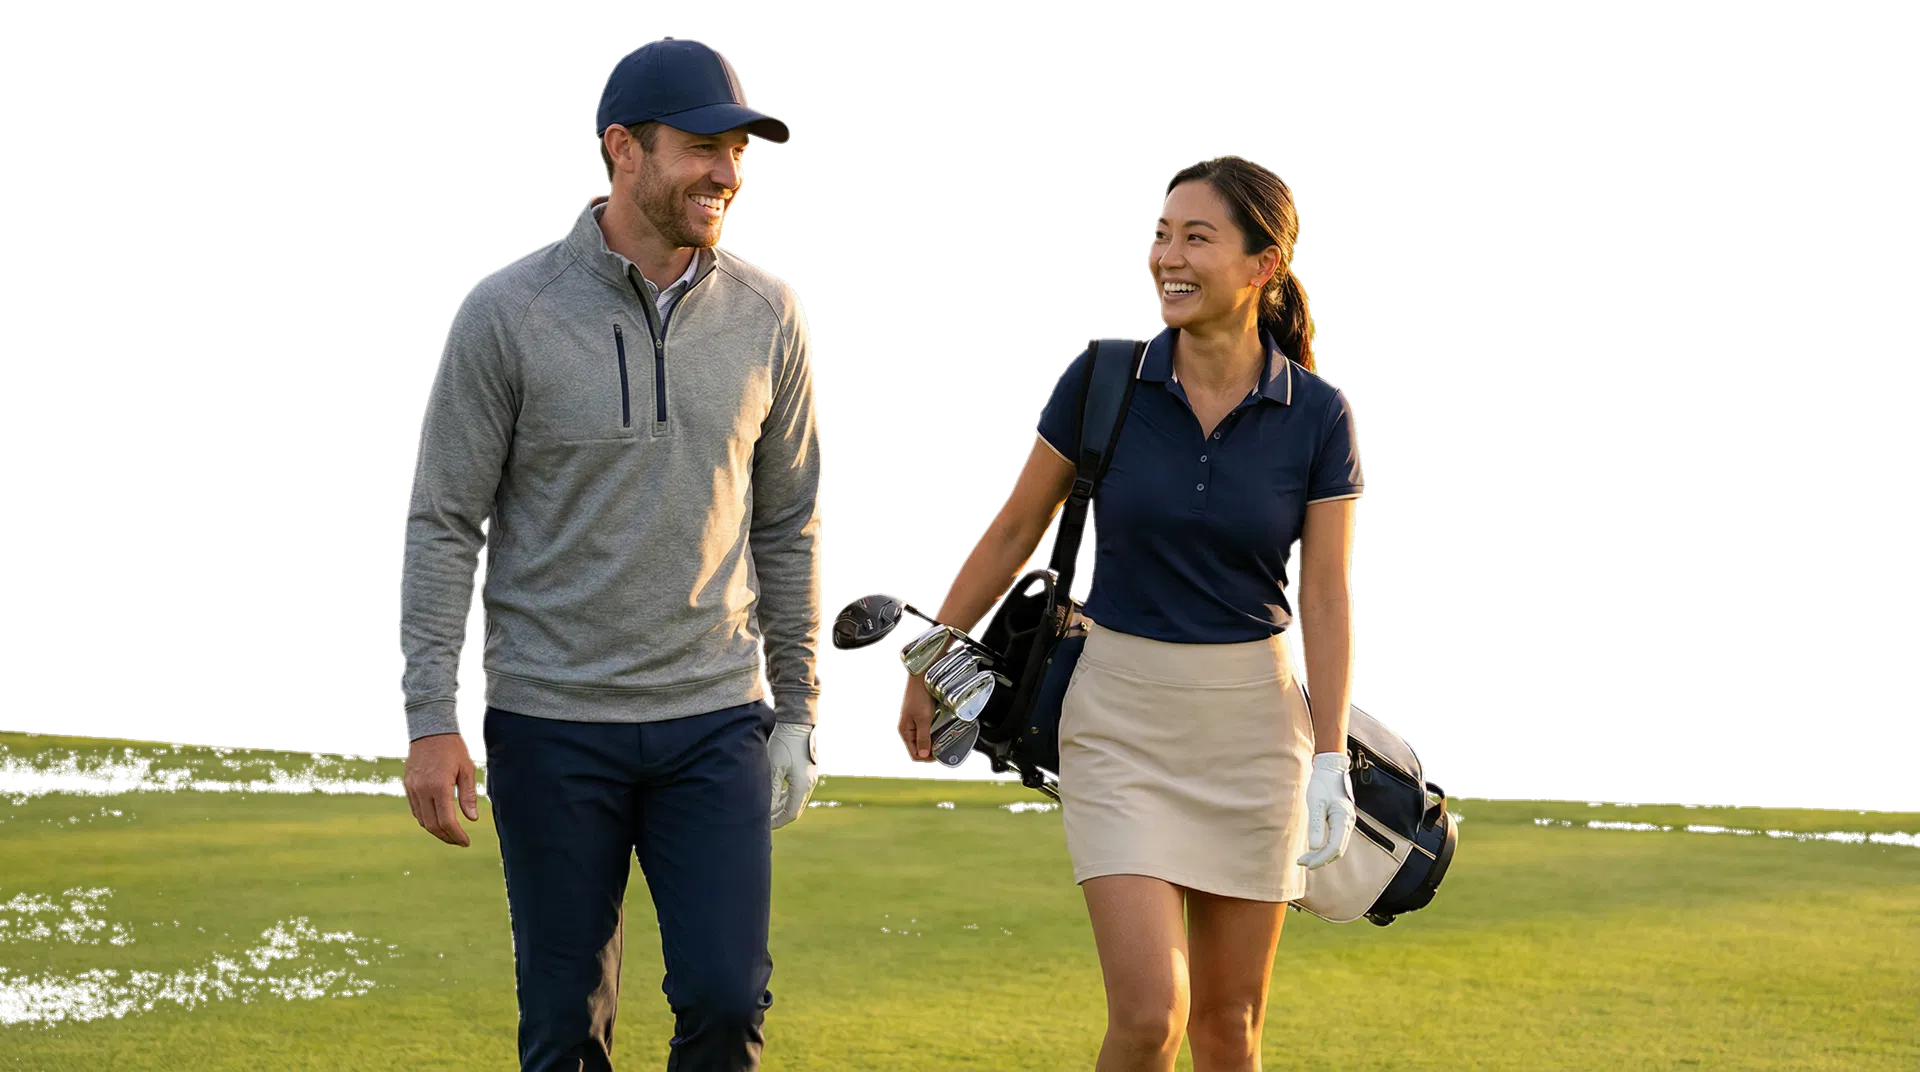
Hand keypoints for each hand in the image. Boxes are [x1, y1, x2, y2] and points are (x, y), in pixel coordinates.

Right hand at [404, 733, 478, 847]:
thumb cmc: (452, 748)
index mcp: (439, 787)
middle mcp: (423, 790)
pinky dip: (427, 819)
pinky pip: (416, 810)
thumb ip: (468, 795)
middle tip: (459, 841)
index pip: (447, 821)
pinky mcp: (408, 786)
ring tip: (451, 834)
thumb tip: (472, 819)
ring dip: (436, 831)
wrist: (430, 730)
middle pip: (433, 825)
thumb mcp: (467, 769)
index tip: (466, 842)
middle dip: (447, 837)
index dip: (457, 835)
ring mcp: (413, 789)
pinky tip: (438, 820)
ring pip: (422, 820)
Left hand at [769, 721, 822, 829]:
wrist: (796, 723)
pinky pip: (797, 792)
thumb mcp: (773, 768)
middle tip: (763, 820)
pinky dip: (786, 797)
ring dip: (782, 807)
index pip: (791, 814)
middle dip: (779, 817)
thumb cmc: (783, 743)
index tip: (763, 824)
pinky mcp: (807, 772)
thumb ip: (770, 791)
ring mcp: (810, 778)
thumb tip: (766, 810)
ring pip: (796, 801)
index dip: (777, 822)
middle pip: (795, 809)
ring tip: (767, 810)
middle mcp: (809, 784)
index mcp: (802, 785)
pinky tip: (775, 797)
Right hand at [894, 672, 936, 761]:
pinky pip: (925, 731)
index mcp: (904, 731)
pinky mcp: (919, 717)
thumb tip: (924, 755)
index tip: (939, 757)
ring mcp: (912, 723)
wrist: (922, 677)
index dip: (926, 758)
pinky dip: (933, 734)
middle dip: (930, 751)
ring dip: (933, 742)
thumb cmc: (919, 695)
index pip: (913, 754)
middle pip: (918, 748)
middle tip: (944, 750)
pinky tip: (941, 732)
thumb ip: (923, 738)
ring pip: (922, 740)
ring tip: (944, 741)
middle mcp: (906, 729)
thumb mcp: (923, 718)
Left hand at [1297, 751, 1355, 869]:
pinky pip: (1337, 840)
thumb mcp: (1315, 803)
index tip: (1306, 864)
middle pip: (1337, 850)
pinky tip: (1314, 848)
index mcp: (1343, 820)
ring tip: (1305, 859)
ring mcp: (1347, 822)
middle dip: (1320, 859)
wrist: (1331, 768)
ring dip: (1322, 855)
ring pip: (1337, 846)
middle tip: (1301, 862)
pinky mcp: (1343, 820)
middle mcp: (1348, 823)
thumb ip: (1316, 825)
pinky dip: (1326, 848)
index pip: (1334, 848)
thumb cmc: (1322, 783)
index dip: (1320, 859)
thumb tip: (1315, 847)